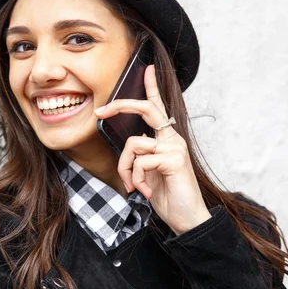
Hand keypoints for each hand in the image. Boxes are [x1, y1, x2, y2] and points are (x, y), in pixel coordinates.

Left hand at [94, 65, 210, 234]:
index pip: (159, 107)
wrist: (187, 219)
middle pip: (145, 109)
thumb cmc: (168, 196)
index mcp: (167, 139)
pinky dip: (137, 179)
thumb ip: (141, 157)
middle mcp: (173, 138)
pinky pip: (140, 161)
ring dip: (126, 169)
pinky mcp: (174, 159)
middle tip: (100, 111)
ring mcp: (175, 147)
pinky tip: (146, 192)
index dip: (152, 87)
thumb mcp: (149, 173)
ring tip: (134, 186)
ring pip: (133, 144)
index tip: (146, 69)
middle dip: (120, 105)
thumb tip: (128, 150)